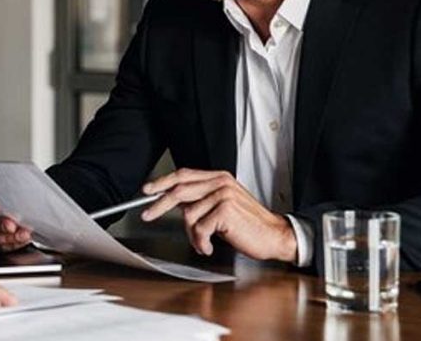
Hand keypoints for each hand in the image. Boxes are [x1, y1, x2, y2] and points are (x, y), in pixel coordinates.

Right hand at [0, 187, 32, 251]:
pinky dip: (16, 243)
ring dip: (9, 237)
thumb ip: (4, 184)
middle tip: (11, 225)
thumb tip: (15, 181)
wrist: (14, 202)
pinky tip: (24, 237)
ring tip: (22, 233)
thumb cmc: (6, 191)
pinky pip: (4, 246)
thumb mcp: (2, 184)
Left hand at [140, 168, 296, 261]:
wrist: (273, 235)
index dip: (162, 182)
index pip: (184, 174)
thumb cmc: (248, 224)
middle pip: (179, 190)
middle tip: (147, 215)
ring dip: (192, 234)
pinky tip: (209, 247)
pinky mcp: (225, 211)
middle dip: (159, 204)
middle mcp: (220, 183)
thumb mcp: (222, 206)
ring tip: (202, 242)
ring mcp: (223, 195)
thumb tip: (176, 203)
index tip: (147, 191)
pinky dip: (201, 242)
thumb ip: (201, 200)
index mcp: (219, 178)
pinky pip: (199, 229)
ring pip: (188, 215)